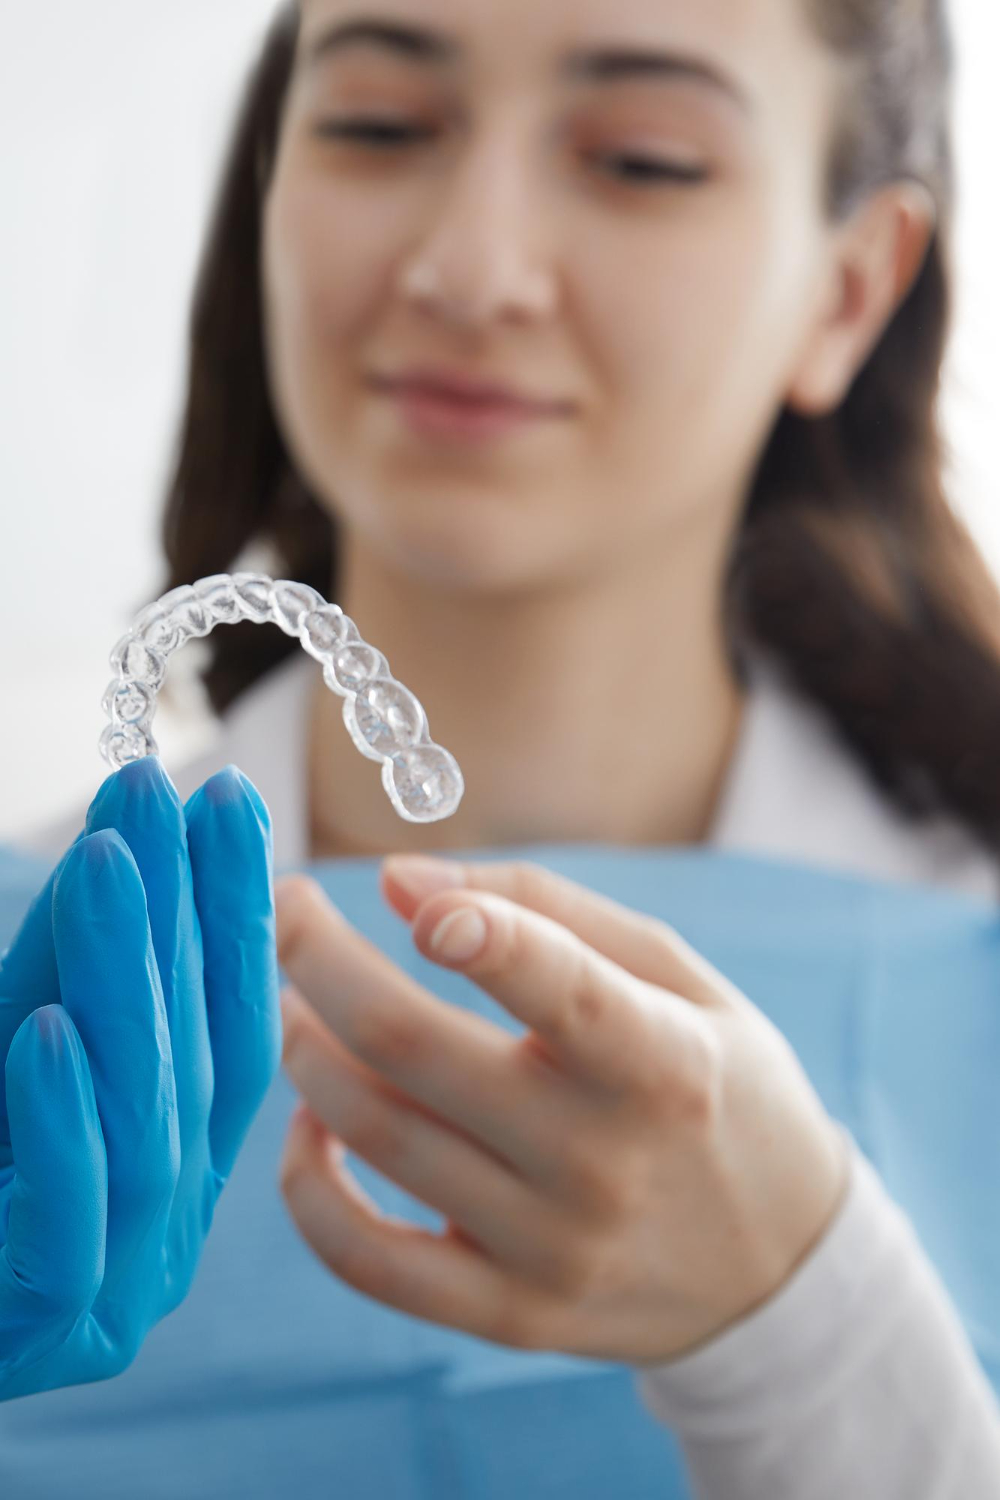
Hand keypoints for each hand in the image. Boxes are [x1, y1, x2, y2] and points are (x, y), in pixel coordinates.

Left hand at [0, 757, 280, 1398]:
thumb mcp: (11, 1033)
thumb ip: (69, 959)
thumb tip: (129, 833)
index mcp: (179, 1163)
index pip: (232, 1027)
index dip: (237, 913)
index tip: (228, 799)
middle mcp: (170, 1227)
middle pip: (201, 1061)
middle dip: (185, 914)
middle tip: (160, 793)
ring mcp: (118, 1291)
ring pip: (148, 1127)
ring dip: (126, 985)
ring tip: (106, 862)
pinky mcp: (46, 1332)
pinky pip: (69, 1222)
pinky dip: (64, 1120)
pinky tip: (45, 1033)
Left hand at [276, 856, 849, 1366]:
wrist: (779, 1267)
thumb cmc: (718, 1086)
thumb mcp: (677, 974)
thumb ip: (547, 910)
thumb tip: (402, 880)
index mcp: (664, 1063)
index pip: (565, 992)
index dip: (482, 935)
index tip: (397, 885)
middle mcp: (603, 1162)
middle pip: (416, 1051)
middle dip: (320, 962)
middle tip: (286, 912)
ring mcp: (550, 1250)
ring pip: (377, 1138)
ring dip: (306, 1053)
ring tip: (293, 1003)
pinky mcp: (509, 1314)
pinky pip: (369, 1261)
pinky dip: (309, 1187)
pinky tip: (310, 1124)